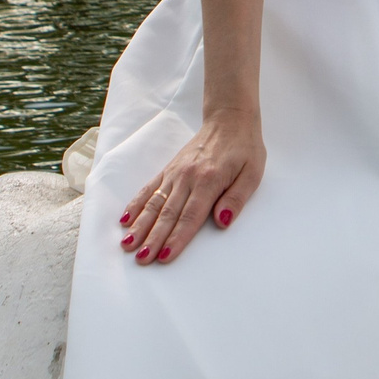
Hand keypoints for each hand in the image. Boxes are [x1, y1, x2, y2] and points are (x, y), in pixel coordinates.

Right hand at [120, 112, 264, 266]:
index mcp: (209, 180)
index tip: (164, 257)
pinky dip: (137, 203)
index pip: (191, 216)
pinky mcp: (169, 169)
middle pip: (168, 213)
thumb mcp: (252, 172)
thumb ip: (237, 197)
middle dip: (153, 238)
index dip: (177, 238)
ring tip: (127, 244)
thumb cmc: (244, 148)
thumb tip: (222, 221)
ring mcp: (175, 173)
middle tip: (141, 259)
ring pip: (155, 203)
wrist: (229, 119)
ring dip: (140, 225)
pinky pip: (150, 188)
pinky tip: (126, 219)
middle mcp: (188, 177)